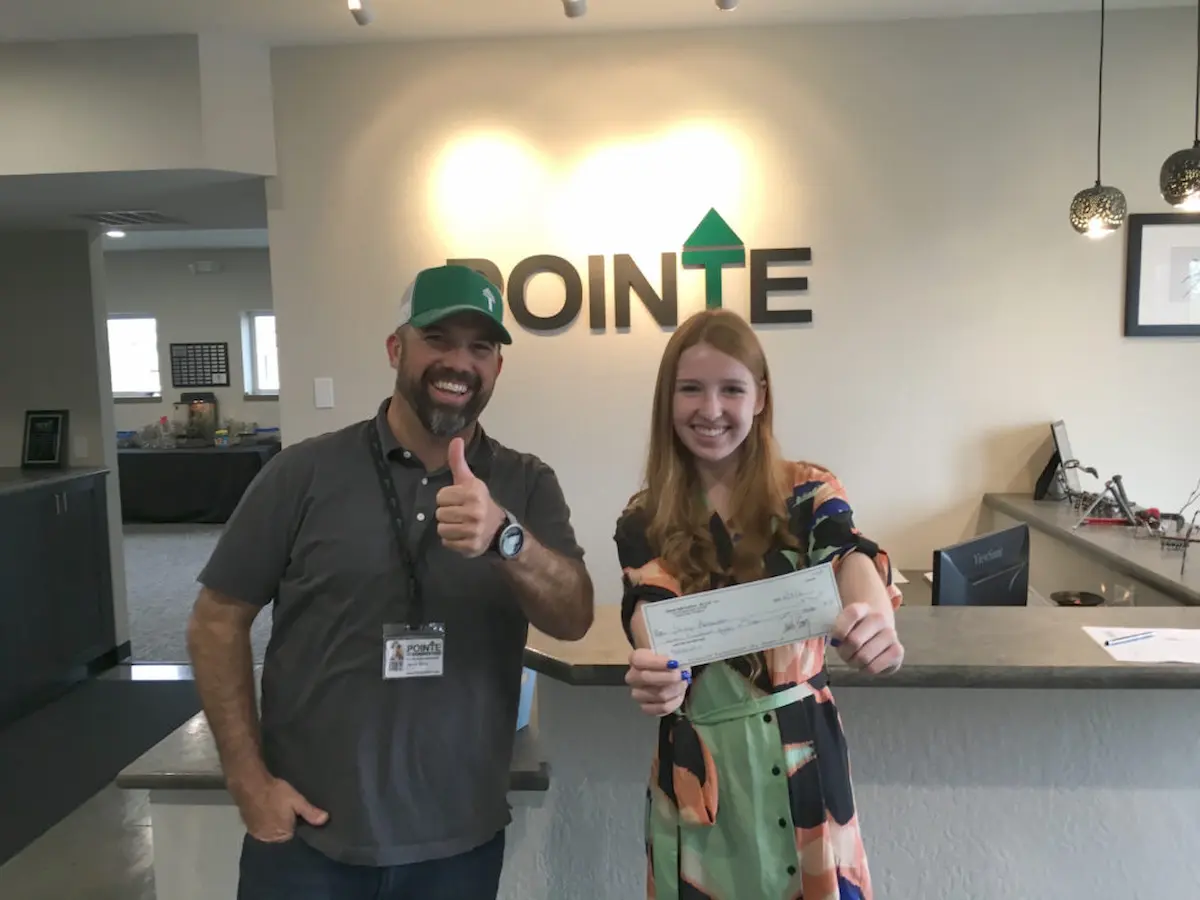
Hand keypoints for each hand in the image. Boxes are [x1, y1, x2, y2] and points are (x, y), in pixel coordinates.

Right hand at [234, 775, 328, 842]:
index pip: (295, 835)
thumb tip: (325, 820)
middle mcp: (269, 839)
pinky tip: (265, 812)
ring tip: (275, 811)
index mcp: (283, 835)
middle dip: (284, 825)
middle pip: (281, 835)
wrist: (250, 785)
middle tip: (285, 810)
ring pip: (270, 832)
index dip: (297, 824)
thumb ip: (310, 812)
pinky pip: (260, 829)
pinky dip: (263, 823)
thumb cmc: (276, 793)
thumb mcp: (296, 800)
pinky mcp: (248, 827)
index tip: (297, 816)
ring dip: (273, 824)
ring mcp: (257, 834)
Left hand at [436, 437, 504, 557]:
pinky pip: (447, 543)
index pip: (440, 497)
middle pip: (439, 513)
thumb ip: (458, 461)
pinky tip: (463, 535)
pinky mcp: (470, 546)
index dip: (447, 498)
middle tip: (460, 513)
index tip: (459, 500)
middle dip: (447, 514)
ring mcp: (473, 530)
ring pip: (441, 529)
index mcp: (473, 493)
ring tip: (460, 525)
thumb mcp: (469, 480)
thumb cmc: (479, 501)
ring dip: (448, 528)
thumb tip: (455, 438)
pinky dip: (452, 541)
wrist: (498, 528)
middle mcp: (474, 511)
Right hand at [625, 648, 690, 715]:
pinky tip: (678, 694)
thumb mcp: (670, 652)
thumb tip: (679, 665)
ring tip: (683, 683)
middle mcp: (632, 677)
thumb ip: (672, 654)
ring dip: (675, 689)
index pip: (640, 660)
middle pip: (647, 678)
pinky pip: (662, 708)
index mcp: (635, 658)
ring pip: (659, 695)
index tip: (674, 663)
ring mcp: (637, 694)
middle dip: (669, 677)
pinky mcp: (646, 707)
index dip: (657, 662)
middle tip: (682, 675)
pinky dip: (674, 701)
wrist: (665, 672)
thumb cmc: (667, 660)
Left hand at [829, 602, 903, 674]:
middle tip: (844, 654)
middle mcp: (879, 618)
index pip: (852, 614)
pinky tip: (866, 664)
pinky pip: (874, 667)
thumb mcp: (843, 627)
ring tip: (855, 659)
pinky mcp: (898, 651)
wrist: (877, 635)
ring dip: (854, 663)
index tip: (835, 640)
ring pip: (864, 657)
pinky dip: (865, 669)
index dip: (839, 630)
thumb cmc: (855, 632)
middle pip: (854, 641)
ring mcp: (891, 634)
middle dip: (845, 653)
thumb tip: (836, 642)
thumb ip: (837, 631)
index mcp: (863, 608)